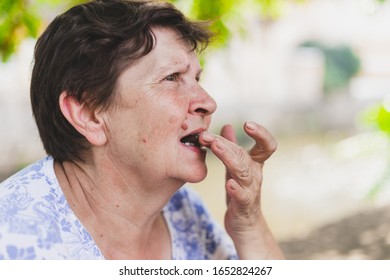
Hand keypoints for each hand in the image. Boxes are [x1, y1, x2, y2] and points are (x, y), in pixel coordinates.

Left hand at [200, 121, 283, 258]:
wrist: (245, 225)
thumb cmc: (240, 192)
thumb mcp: (236, 167)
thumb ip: (233, 147)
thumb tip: (227, 125)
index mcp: (255, 164)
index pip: (266, 146)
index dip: (261, 134)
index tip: (247, 123)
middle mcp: (255, 175)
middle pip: (245, 155)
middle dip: (227, 144)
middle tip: (207, 136)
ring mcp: (251, 190)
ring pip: (243, 172)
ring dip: (229, 158)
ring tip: (216, 147)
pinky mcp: (243, 206)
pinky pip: (242, 197)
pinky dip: (236, 190)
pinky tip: (229, 183)